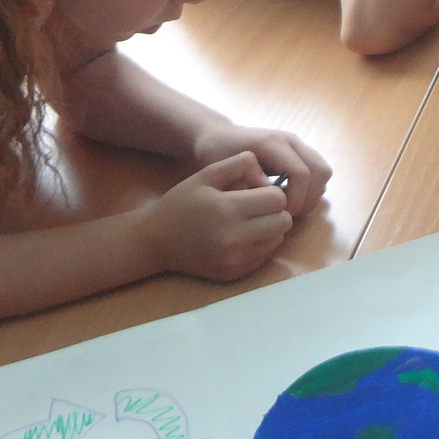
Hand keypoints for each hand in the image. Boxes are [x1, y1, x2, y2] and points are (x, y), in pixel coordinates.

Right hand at [142, 153, 293, 280]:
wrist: (156, 241)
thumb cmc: (182, 203)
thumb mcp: (205, 175)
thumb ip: (239, 165)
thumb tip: (268, 176)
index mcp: (227, 209)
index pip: (277, 200)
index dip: (272, 191)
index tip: (259, 191)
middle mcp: (234, 238)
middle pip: (283, 222)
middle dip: (276, 210)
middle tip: (258, 206)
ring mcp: (235, 260)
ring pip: (278, 240)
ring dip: (270, 228)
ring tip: (250, 220)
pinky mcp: (235, 274)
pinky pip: (265, 256)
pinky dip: (260, 244)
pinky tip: (242, 236)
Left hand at [190, 124, 330, 217]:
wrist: (219, 137)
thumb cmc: (216, 154)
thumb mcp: (224, 171)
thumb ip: (246, 183)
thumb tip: (271, 194)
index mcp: (272, 143)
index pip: (301, 173)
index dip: (296, 199)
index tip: (280, 212)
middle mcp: (290, 141)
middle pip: (321, 171)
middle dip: (308, 198)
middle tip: (288, 212)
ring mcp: (298, 145)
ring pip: (323, 172)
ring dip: (311, 194)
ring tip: (289, 206)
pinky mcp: (301, 153)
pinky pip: (318, 173)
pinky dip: (310, 190)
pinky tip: (290, 197)